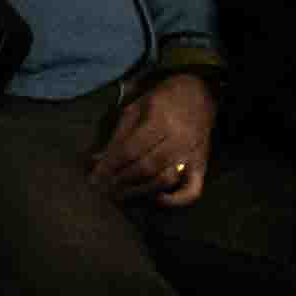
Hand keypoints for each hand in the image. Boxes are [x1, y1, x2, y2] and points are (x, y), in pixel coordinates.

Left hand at [93, 70, 216, 207]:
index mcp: (158, 121)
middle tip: (102, 190)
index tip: (93, 179)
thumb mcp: (135, 108)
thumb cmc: (162, 100)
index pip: (129, 150)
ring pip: (164, 180)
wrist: (200, 95)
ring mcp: (191, 155)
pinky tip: (156, 198)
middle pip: (145, 167)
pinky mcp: (202, 166)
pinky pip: (192, 191)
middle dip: (120, 181)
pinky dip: (175, 200)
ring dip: (139, 191)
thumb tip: (96, 160)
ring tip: (118, 195)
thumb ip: (118, 135)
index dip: (109, 166)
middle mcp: (177, 140)